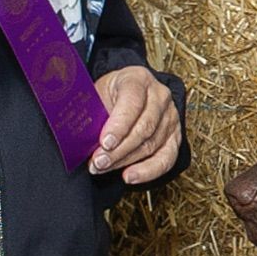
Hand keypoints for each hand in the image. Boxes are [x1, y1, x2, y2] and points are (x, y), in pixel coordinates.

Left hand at [90, 66, 180, 183]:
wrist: (127, 94)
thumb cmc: (109, 95)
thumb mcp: (98, 94)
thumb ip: (94, 114)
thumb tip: (81, 140)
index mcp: (138, 78)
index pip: (132, 102)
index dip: (119, 125)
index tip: (104, 142)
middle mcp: (160, 96)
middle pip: (144, 127)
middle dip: (119, 149)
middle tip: (98, 162)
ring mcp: (170, 117)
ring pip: (152, 145)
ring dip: (126, 161)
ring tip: (104, 168)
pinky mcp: (175, 137)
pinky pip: (166, 159)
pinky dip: (148, 171)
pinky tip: (130, 177)